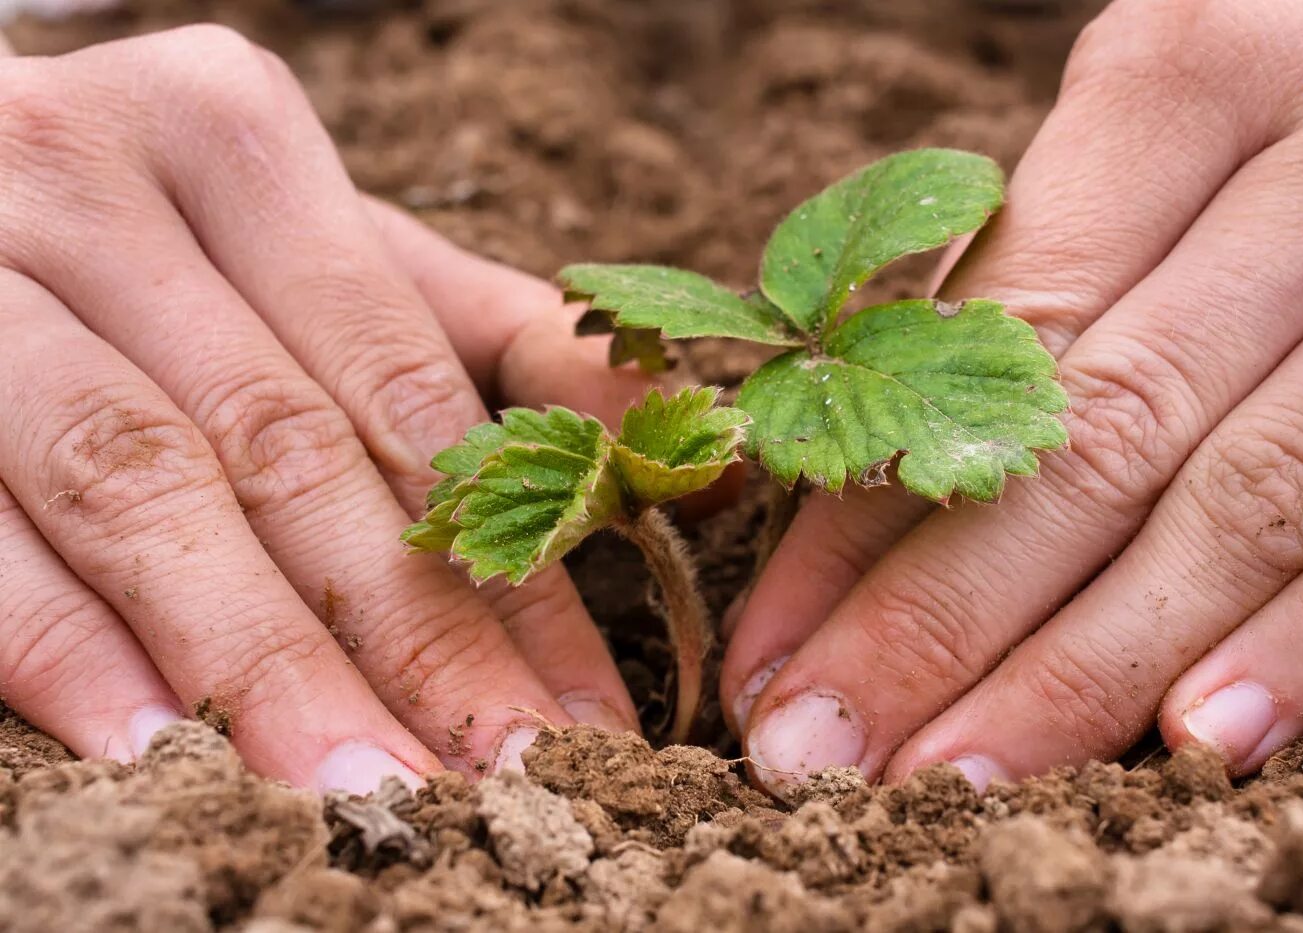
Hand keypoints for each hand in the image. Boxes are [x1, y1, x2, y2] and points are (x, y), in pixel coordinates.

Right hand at [0, 26, 650, 792]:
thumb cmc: (153, 233)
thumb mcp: (315, 250)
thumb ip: (479, 339)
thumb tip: (682, 447)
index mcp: (235, 142)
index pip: (408, 392)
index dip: (504, 560)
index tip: (580, 710)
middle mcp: (95, 181)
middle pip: (289, 448)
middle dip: (406, 635)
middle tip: (500, 781)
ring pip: (140, 484)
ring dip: (257, 660)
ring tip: (361, 794)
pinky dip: (63, 640)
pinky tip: (153, 750)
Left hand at [723, 0, 1302, 793]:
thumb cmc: (1291, 103)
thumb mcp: (1157, 134)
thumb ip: (1033, 283)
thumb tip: (858, 506)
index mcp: (1189, 76)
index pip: (992, 336)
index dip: (867, 510)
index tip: (771, 650)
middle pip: (1099, 437)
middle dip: (939, 622)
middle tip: (820, 753)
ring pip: (1244, 500)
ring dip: (1085, 668)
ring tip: (955, 783)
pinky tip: (1193, 746)